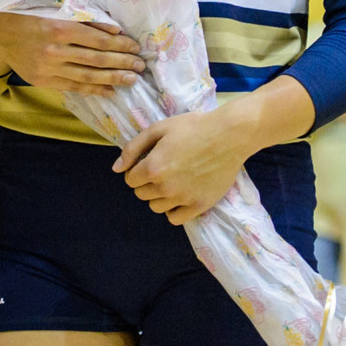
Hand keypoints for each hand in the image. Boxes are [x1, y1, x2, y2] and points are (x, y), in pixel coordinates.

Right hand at [0, 11, 143, 91]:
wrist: (0, 35)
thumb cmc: (32, 18)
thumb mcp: (56, 11)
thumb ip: (84, 20)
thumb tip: (114, 30)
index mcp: (61, 28)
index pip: (99, 40)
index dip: (121, 45)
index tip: (136, 47)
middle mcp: (56, 50)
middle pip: (97, 59)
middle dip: (122, 63)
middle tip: (140, 66)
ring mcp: (50, 68)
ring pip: (88, 76)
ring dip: (113, 78)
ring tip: (131, 80)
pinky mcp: (45, 81)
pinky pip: (74, 87)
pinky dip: (94, 89)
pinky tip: (110, 91)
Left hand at [116, 106, 256, 224]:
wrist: (229, 135)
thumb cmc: (193, 127)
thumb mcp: (159, 128)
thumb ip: (133, 148)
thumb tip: (116, 169)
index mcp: (153, 168)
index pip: (130, 180)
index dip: (135, 170)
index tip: (147, 162)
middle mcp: (165, 187)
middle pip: (141, 194)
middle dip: (145, 182)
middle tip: (161, 169)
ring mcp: (183, 198)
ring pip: (156, 207)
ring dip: (158, 196)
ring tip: (170, 181)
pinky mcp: (199, 206)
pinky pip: (175, 219)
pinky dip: (173, 210)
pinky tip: (179, 196)